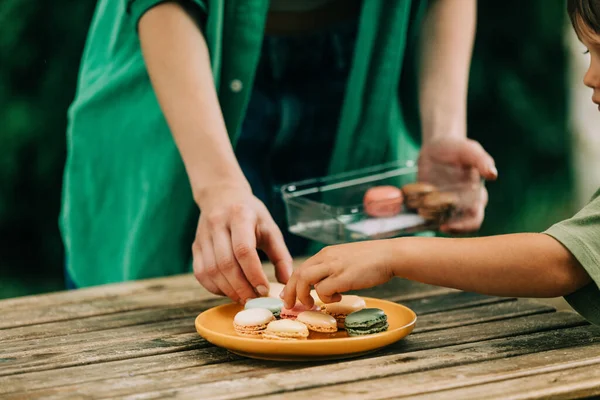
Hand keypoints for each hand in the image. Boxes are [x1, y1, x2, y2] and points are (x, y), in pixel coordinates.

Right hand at [192, 185, 292, 303]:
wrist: (221, 195)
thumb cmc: (250, 214)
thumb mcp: (269, 227)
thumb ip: (280, 255)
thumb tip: (287, 281)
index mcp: (240, 216)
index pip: (243, 250)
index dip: (253, 274)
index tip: (264, 290)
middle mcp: (217, 224)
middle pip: (225, 264)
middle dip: (241, 287)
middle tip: (254, 300)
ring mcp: (203, 236)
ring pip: (211, 271)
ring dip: (228, 290)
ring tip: (244, 298)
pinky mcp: (195, 246)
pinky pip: (200, 273)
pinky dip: (214, 287)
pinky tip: (229, 291)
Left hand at [281, 241, 394, 308]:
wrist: (389, 255)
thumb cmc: (371, 260)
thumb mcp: (345, 259)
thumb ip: (331, 268)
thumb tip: (321, 286)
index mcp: (326, 253)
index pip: (301, 268)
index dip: (291, 283)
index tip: (288, 295)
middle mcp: (326, 257)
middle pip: (298, 274)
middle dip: (290, 292)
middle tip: (290, 305)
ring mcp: (334, 266)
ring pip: (304, 279)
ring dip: (304, 295)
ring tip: (311, 304)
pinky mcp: (343, 277)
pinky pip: (323, 289)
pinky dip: (326, 298)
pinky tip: (338, 298)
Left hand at [418, 137, 496, 232]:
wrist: (436, 146)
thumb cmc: (458, 148)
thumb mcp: (470, 150)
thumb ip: (481, 161)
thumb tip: (493, 174)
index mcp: (476, 198)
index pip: (474, 220)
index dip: (463, 227)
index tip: (447, 225)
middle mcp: (460, 206)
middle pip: (453, 224)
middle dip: (439, 221)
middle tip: (427, 212)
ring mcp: (443, 206)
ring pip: (436, 221)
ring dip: (427, 217)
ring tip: (419, 207)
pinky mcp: (427, 203)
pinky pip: (422, 214)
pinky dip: (417, 212)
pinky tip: (412, 202)